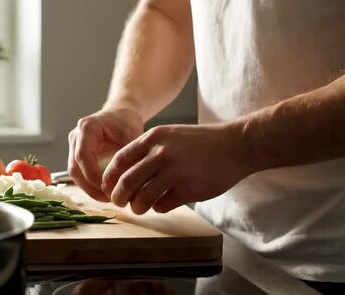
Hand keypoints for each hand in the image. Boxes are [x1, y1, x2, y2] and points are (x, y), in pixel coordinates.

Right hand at [68, 108, 143, 200]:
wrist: (121, 114)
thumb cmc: (127, 124)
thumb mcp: (130, 139)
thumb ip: (126, 160)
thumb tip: (125, 185)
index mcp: (87, 128)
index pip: (82, 156)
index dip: (92, 175)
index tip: (108, 189)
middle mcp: (76, 137)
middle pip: (75, 168)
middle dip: (90, 186)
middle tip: (108, 198)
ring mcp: (74, 146)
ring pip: (75, 173)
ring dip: (89, 188)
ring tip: (107, 198)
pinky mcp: (77, 154)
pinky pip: (79, 173)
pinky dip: (90, 185)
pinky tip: (104, 193)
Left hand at [102, 123, 252, 213]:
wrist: (235, 145)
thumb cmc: (200, 143)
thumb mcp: (169, 136)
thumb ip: (147, 150)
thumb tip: (122, 174)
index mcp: (152, 138)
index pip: (119, 161)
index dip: (110, 179)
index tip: (109, 189)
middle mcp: (160, 153)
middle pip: (126, 183)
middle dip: (119, 197)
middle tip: (121, 203)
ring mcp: (175, 171)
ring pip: (142, 198)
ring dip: (137, 207)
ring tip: (140, 207)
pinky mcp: (189, 188)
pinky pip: (163, 205)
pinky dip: (159, 208)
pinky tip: (164, 204)